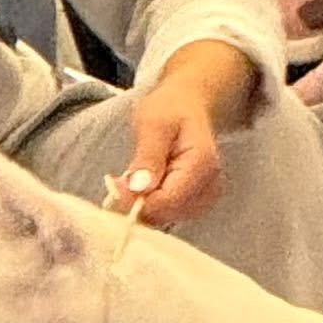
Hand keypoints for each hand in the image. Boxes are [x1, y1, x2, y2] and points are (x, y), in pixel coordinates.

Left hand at [116, 39, 259, 227]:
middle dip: (137, 202)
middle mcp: (209, 186)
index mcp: (201, 165)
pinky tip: (142, 185)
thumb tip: (138, 189)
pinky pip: (167, 213)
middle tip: (116, 181)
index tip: (113, 187)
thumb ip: (147, 157)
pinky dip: (150, 204)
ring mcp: (205, 197)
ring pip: (165, 217)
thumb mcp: (153, 123)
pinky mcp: (196, 203)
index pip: (168, 200)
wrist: (187, 106)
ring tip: (130, 178)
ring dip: (142, 204)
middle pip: (167, 213)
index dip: (137, 201)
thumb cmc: (171, 109)